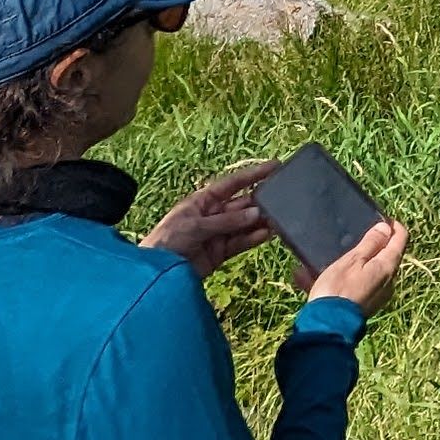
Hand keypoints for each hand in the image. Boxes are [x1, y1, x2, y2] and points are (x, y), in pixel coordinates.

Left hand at [143, 160, 280, 278]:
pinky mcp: (220, 252)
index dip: (253, 175)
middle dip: (260, 202)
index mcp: (202, 201)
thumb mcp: (196, 226)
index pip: (232, 184)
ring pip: (244, 224)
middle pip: (241, 204)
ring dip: (260, 222)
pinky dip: (253, 239)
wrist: (157, 273)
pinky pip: (241, 242)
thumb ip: (227, 221)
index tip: (275, 166)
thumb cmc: (168, 241)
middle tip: (281, 200)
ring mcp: (217, 234)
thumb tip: (256, 213)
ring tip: (279, 219)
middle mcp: (212, 215)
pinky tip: (267, 234)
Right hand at [304, 218, 408, 317]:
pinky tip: (307, 276)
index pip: (400, 239)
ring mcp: (376, 296)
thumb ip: (371, 244)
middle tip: (350, 237)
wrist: (326, 327)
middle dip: (367, 246)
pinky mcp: (362, 306)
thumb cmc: (338, 289)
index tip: (381, 218)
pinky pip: (350, 287)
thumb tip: (386, 228)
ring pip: (363, 272)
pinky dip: (335, 280)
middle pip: (383, 257)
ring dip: (344, 264)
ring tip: (318, 259)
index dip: (393, 226)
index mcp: (387, 268)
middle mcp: (387, 282)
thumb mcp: (353, 261)